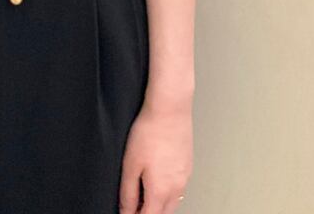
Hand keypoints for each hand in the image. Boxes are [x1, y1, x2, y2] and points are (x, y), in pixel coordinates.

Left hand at [118, 98, 192, 212]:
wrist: (170, 109)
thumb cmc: (149, 131)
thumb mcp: (130, 163)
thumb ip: (128, 191)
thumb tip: (125, 209)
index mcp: (161, 190)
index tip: (127, 212)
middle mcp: (177, 187)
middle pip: (164, 213)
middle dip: (149, 213)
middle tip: (134, 206)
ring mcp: (185, 177)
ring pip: (174, 202)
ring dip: (160, 204)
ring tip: (144, 195)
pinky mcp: (188, 165)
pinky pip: (180, 188)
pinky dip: (168, 192)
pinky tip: (159, 180)